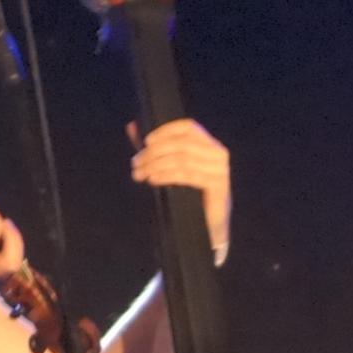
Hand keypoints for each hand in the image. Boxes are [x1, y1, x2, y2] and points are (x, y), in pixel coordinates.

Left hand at [128, 120, 230, 264]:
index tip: (146, 141)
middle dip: (155, 152)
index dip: (166, 130)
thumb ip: (154, 147)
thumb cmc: (188, 195)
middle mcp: (218, 153)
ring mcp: (220, 170)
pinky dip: (166, 175)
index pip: (189, 127)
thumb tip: (132, 126)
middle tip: (136, 163)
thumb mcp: (170, 167)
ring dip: (156, 165)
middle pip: (182, 143)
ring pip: (182, 159)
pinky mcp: (218, 185)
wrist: (206, 227)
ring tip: (140, 174)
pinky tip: (153, 180)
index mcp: (210, 145)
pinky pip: (187, 174)